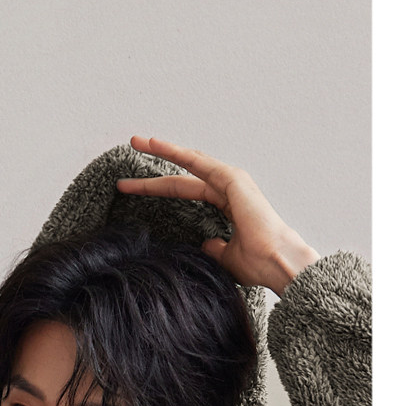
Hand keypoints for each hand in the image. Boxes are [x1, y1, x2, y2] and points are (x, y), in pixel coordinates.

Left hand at [115, 136, 318, 295]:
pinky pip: (197, 163)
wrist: (277, 264)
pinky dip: (177, 153)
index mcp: (226, 202)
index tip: (129, 187)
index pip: (183, 191)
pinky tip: (157, 145)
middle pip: (181, 174)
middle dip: (154, 165)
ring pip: (189, 162)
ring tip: (137, 141)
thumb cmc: (257, 264)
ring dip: (162, 150)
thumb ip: (214, 247)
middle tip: (132, 147)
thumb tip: (205, 244)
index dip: (155, 187)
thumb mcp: (225, 257)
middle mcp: (227, 187)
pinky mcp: (233, 180)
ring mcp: (231, 181)